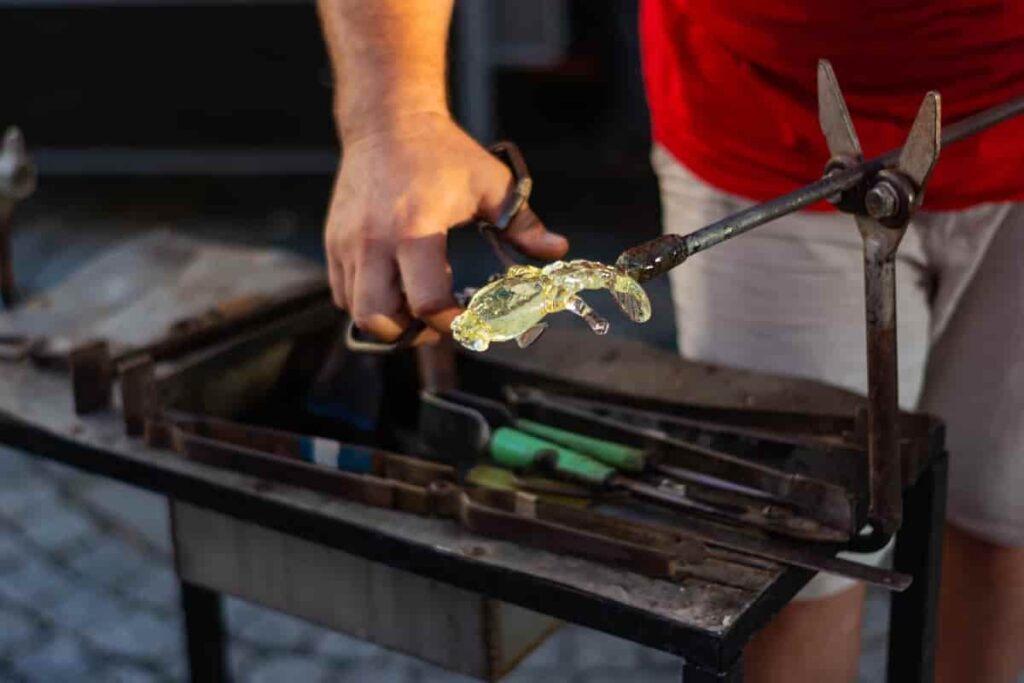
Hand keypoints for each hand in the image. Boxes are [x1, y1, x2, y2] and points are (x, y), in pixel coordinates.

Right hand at [324, 112, 568, 343]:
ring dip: (389, 320)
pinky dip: (369, 302)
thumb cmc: (443, 152)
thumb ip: (523, 222)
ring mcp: (348, 244)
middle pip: (377, 319)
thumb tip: (557, 249)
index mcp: (415, 228)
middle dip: (410, 332)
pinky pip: (342, 294)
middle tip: (436, 321)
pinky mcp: (333, 242)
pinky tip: (397, 286)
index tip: (470, 317)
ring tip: (418, 303)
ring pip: (355, 312)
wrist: (387, 122)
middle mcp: (374, 241)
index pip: (427, 302)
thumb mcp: (491, 182)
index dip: (452, 323)